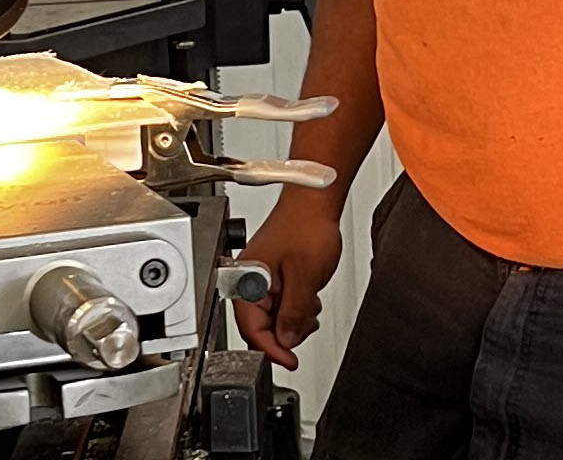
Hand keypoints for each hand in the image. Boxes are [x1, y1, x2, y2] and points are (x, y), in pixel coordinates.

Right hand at [233, 195, 343, 371]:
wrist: (315, 200)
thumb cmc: (305, 226)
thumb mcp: (304, 278)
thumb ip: (292, 314)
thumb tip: (286, 340)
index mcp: (247, 280)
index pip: (251, 330)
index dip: (273, 350)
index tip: (290, 360)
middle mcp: (250, 280)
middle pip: (261, 327)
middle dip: (287, 330)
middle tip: (306, 322)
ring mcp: (262, 277)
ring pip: (273, 317)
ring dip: (294, 318)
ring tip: (309, 301)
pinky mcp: (273, 274)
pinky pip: (280, 303)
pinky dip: (296, 306)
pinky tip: (308, 294)